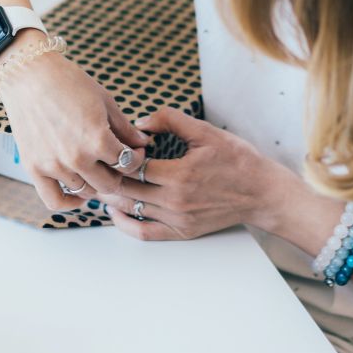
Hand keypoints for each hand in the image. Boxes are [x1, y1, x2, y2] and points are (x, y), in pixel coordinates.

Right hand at [0, 34, 150, 210]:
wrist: (28, 75)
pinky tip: (78, 194)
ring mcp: (54, 166)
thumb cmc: (68, 82)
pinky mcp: (34, 168)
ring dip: (95, 183)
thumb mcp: (105, 101)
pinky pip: (54, 201)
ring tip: (97, 169)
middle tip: (117, 162)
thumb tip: (143, 143)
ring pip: (86, 192)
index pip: (128, 164)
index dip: (136, 158)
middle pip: (109, 184)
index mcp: (98, 140)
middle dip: (119, 174)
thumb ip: (125, 128)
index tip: (134, 151)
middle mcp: (77, 158)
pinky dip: (69, 203)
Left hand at [97, 107, 300, 239]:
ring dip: (110, 198)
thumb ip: (170, 120)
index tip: (104, 147)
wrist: (263, 193)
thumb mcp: (206, 132)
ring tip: (95, 184)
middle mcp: (176, 201)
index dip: (115, 157)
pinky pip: (145, 232)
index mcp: (180, 174)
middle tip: (89, 166)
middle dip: (105, 178)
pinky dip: (125, 223)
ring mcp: (178, 219)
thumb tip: (140, 122)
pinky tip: (115, 211)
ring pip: (132, 209)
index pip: (133, 166)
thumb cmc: (237, 160)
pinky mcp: (182, 232)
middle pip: (126, 190)